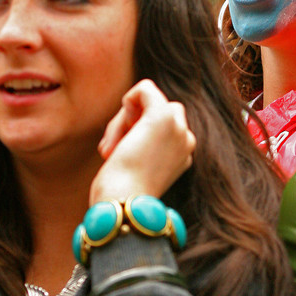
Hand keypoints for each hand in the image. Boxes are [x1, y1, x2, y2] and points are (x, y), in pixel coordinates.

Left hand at [90, 79, 195, 203]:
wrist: (123, 206)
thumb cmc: (120, 197)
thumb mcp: (135, 170)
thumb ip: (140, 149)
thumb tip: (121, 140)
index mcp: (183, 154)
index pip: (161, 126)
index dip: (135, 135)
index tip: (118, 157)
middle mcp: (186, 140)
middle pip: (157, 110)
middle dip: (130, 124)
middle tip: (110, 152)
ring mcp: (178, 127)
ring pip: (149, 102)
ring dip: (124, 119)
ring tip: (109, 149)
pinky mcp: (162, 116)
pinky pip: (145, 88)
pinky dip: (128, 100)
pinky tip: (119, 126)